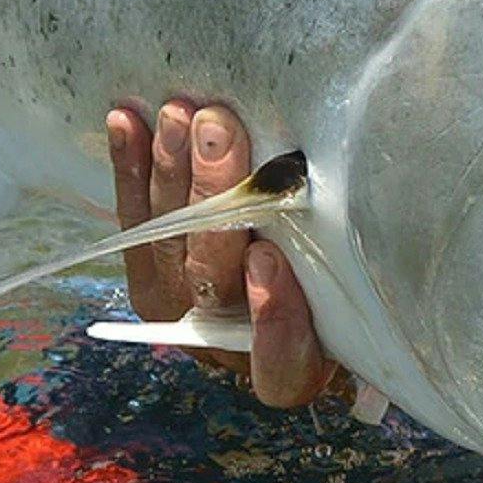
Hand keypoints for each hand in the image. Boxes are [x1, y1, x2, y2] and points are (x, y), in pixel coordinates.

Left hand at [108, 100, 338, 407]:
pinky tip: (128, 121)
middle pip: (214, 278)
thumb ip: (346, 263)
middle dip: (214, 200)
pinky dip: (132, 168)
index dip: (272, 318)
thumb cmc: (339, 287)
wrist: (288, 297)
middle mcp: (228, 343)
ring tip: (181, 116)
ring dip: (173, 172)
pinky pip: (134, 221)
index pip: (280, 363)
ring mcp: (179, 307)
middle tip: (219, 134)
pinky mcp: (148, 274)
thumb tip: (350, 193)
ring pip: (169, 242)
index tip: (268, 259)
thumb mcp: (355, 288)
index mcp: (293, 366)